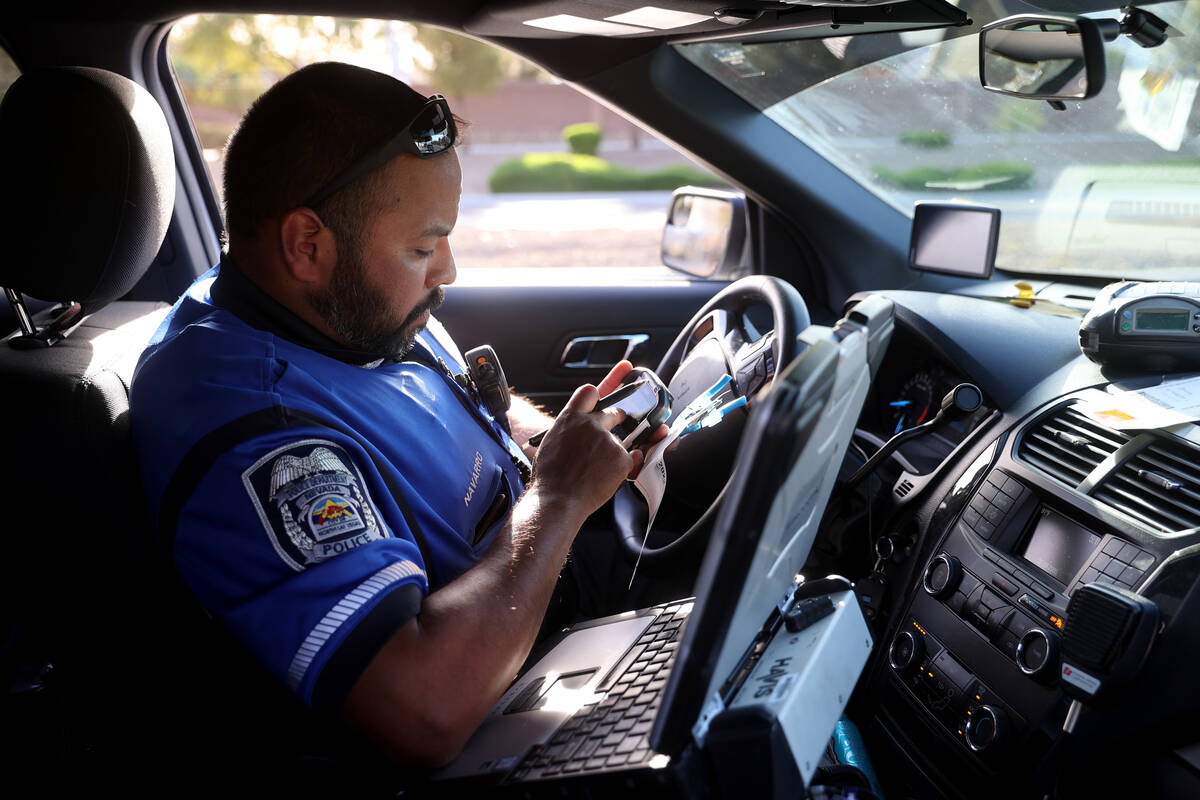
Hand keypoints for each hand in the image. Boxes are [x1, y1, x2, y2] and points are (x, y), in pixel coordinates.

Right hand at [532, 363, 638, 515]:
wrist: (558, 500)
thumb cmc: (550, 476)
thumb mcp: (551, 441)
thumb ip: (569, 429)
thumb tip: (578, 428)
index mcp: (570, 418)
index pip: (589, 392)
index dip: (597, 395)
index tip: (601, 401)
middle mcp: (590, 424)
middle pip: (613, 413)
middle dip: (617, 419)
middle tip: (615, 430)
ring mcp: (608, 440)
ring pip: (617, 442)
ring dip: (611, 453)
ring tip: (594, 471)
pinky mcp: (621, 457)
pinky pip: (627, 460)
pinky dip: (619, 469)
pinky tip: (603, 478)